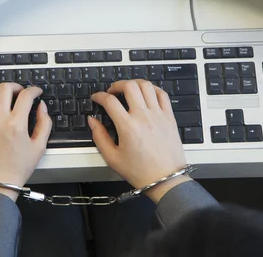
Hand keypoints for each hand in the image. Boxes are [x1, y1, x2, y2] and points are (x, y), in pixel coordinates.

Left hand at [0, 83, 51, 200]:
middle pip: (6, 87)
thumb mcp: (39, 148)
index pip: (26, 95)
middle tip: (21, 93)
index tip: (36, 92)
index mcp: (16, 124)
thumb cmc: (16, 169)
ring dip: (0, 90)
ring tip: (6, 96)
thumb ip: (44, 124)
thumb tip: (42, 107)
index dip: (34, 90)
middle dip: (17, 86)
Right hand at [89, 80, 190, 202]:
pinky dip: (153, 88)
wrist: (165, 179)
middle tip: (112, 92)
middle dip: (117, 85)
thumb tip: (92, 121)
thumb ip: (99, 137)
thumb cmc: (140, 171)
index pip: (109, 101)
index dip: (99, 96)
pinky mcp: (169, 117)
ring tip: (128, 90)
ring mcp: (158, 115)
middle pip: (129, 86)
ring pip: (146, 86)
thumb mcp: (112, 158)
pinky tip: (147, 93)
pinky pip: (162, 94)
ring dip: (134, 83)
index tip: (96, 98)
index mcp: (127, 126)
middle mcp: (143, 117)